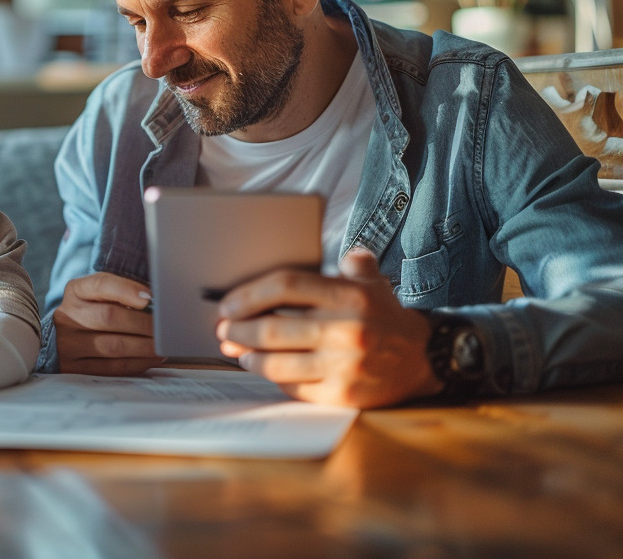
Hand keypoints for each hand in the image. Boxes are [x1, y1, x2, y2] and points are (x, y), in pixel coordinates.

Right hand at [52, 271, 164, 375]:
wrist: (64, 340)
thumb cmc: (93, 313)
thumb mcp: (100, 295)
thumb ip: (124, 292)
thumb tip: (158, 299)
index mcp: (76, 291)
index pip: (100, 284)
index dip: (126, 289)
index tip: (150, 297)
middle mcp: (68, 316)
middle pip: (109, 317)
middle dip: (144, 323)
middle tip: (167, 326)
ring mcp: (68, 345)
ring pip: (113, 346)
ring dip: (145, 346)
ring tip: (164, 343)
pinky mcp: (75, 369)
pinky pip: (112, 368)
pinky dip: (138, 363)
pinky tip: (153, 357)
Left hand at [215, 247, 443, 407]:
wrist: (424, 360)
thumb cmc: (384, 318)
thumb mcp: (372, 282)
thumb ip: (353, 263)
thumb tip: (345, 251)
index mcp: (349, 296)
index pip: (286, 286)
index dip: (249, 294)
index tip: (228, 304)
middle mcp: (347, 330)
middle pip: (273, 329)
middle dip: (238, 330)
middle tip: (222, 330)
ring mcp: (345, 366)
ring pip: (277, 363)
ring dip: (249, 357)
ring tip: (237, 351)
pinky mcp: (344, 396)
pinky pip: (294, 387)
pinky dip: (273, 378)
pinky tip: (264, 369)